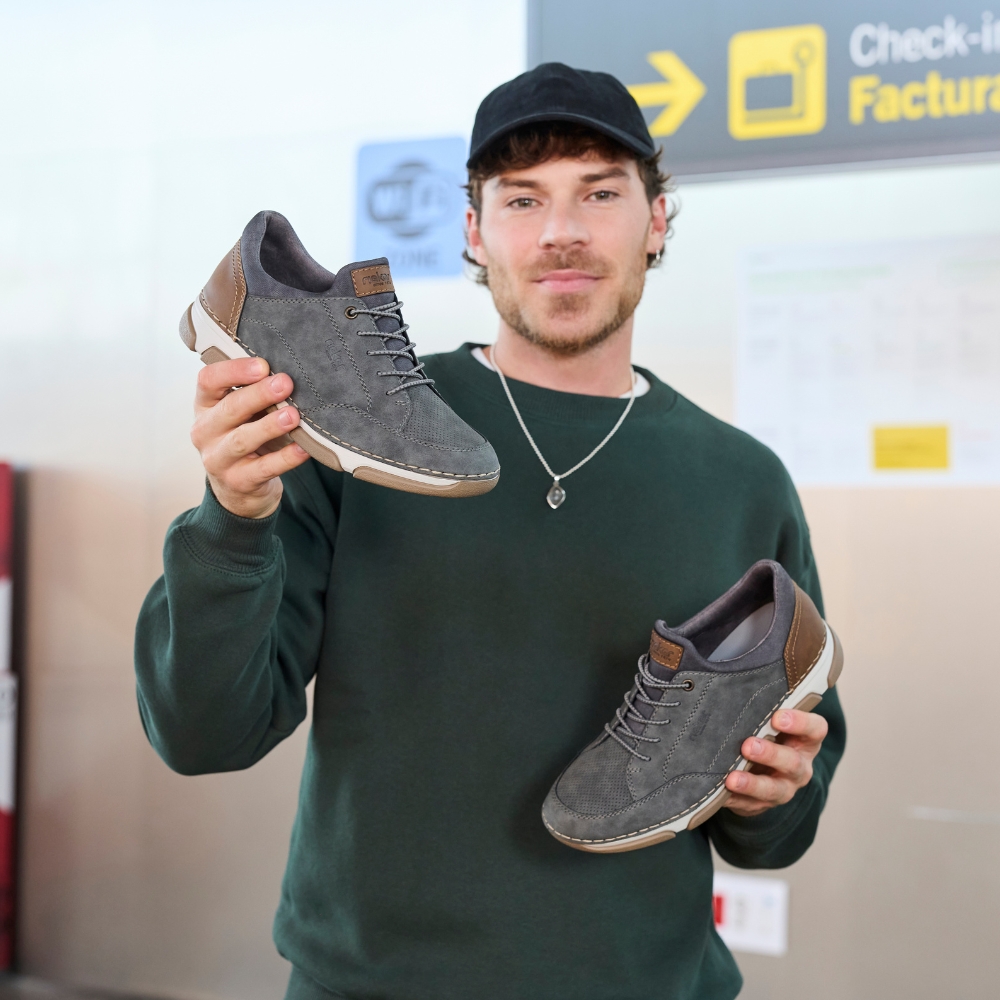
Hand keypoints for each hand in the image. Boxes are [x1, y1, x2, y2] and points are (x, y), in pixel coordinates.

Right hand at [191, 357, 309, 518]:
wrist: (238, 487)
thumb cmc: (243, 436)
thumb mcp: (240, 413)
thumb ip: (253, 393)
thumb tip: (286, 374)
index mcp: (205, 406)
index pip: (208, 380)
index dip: (234, 370)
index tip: (263, 365)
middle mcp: (205, 431)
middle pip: (230, 408)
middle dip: (259, 394)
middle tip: (285, 383)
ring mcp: (219, 459)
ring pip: (243, 440)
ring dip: (270, 426)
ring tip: (293, 416)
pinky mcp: (238, 482)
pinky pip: (264, 468)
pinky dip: (285, 458)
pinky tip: (302, 449)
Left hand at [723, 709, 827, 816]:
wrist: (760, 772)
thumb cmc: (765, 735)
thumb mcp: (769, 721)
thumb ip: (761, 707)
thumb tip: (731, 681)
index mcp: (805, 740)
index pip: (815, 729)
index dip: (800, 723)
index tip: (778, 716)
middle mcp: (799, 766)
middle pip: (792, 762)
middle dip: (770, 754)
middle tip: (748, 745)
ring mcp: (783, 788)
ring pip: (774, 789)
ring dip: (752, 784)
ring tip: (733, 779)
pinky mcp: (762, 805)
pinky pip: (749, 805)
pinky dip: (734, 799)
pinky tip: (720, 792)